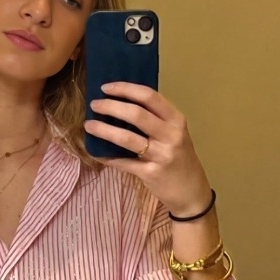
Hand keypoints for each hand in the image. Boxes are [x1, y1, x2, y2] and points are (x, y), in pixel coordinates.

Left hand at [84, 82, 211, 216]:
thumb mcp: (175, 133)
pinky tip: (95, 152)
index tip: (105, 88)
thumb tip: (120, 102)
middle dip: (110, 107)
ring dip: (104, 130)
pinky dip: (106, 156)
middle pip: (136, 114)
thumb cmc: (180, 157)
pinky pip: (123, 162)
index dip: (125, 89)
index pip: (149, 97)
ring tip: (88, 125)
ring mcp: (161, 155)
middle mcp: (171, 135)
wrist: (191, 191)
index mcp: (176, 120)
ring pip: (127, 138)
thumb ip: (155, 119)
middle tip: (94, 105)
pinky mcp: (151, 174)